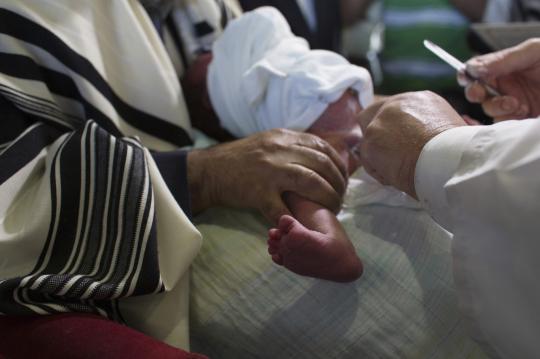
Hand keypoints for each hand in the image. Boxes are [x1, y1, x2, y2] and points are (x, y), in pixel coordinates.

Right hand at [187, 129, 347, 222]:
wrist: (209, 171)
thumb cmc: (240, 159)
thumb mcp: (268, 142)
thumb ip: (293, 146)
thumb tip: (322, 157)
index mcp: (283, 137)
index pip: (322, 147)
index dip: (338, 164)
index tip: (343, 178)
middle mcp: (279, 151)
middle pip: (322, 165)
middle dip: (338, 184)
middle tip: (341, 198)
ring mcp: (269, 172)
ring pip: (311, 183)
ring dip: (328, 199)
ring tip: (333, 209)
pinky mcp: (258, 193)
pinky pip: (282, 209)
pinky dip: (297, 219)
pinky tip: (305, 224)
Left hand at [358, 91, 465, 197]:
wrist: (451, 160)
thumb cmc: (456, 154)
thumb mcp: (446, 131)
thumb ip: (424, 129)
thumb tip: (417, 143)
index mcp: (419, 99)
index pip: (392, 109)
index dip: (390, 129)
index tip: (397, 145)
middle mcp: (397, 103)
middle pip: (370, 116)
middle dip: (376, 138)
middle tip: (389, 157)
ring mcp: (381, 119)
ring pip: (368, 142)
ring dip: (380, 159)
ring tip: (401, 172)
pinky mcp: (371, 137)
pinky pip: (368, 160)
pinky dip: (380, 172)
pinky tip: (397, 177)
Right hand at [459, 38, 539, 121]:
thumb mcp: (533, 52)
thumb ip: (503, 59)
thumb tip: (475, 68)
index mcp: (505, 68)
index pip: (477, 71)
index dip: (467, 73)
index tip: (467, 76)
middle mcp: (506, 87)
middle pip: (476, 92)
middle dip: (475, 92)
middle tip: (480, 92)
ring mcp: (513, 106)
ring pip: (488, 110)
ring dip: (496, 106)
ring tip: (517, 104)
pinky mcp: (520, 123)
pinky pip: (501, 126)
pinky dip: (504, 122)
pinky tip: (519, 113)